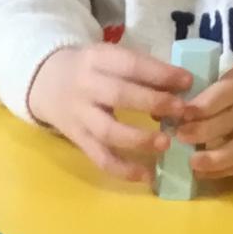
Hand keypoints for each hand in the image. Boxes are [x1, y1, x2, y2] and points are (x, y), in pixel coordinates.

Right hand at [27, 43, 194, 181]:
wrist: (45, 83)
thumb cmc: (90, 69)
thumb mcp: (109, 58)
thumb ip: (139, 69)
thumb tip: (182, 85)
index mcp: (96, 59)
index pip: (130, 64)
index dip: (160, 73)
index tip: (187, 82)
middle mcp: (85, 87)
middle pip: (119, 95)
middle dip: (153, 102)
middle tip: (181, 111)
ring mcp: (79, 116)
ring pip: (108, 131)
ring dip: (139, 139)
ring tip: (166, 144)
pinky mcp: (78, 140)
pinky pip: (100, 158)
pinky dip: (123, 169)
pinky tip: (146, 175)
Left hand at [177, 60, 232, 178]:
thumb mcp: (227, 80)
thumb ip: (201, 93)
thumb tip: (163, 114)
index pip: (230, 89)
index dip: (206, 103)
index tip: (183, 114)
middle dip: (205, 130)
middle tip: (180, 137)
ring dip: (216, 157)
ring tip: (193, 163)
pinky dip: (224, 170)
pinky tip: (204, 172)